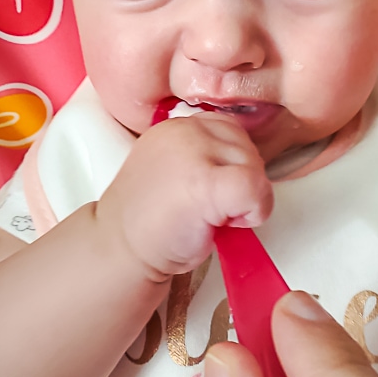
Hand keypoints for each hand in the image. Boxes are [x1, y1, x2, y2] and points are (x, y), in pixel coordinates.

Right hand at [96, 112, 272, 276]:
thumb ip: (207, 156)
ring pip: (255, 169)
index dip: (232, 165)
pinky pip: (255, 188)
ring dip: (247, 200)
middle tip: (212, 208)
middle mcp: (185, 131)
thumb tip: (248, 164)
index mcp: (177, 126)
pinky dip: (255, 210)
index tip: (214, 189)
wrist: (121, 250)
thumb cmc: (151, 220)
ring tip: (212, 216)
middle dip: (241, 182)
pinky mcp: (205, 181)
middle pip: (247, 148)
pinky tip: (228, 223)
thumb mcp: (176, 169)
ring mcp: (195, 153)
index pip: (231, 131)